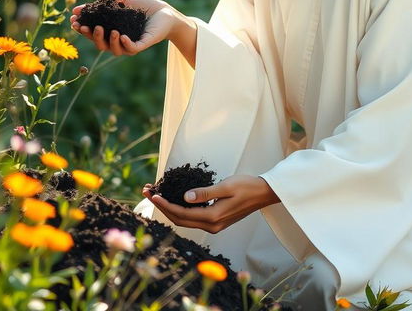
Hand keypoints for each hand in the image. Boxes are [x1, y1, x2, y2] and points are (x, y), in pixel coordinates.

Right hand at [70, 0, 180, 55]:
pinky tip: (120, 35)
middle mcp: (120, 40)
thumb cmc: (145, 6)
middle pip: (100, 44)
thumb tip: (78, 8)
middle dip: (91, 36)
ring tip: (108, 29)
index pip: (94, 33)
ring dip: (108, 41)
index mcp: (113, 30)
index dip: (83, 28)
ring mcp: (131, 43)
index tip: (73, 21)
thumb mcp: (122, 2)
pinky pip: (132, 49)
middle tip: (85, 26)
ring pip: (114, 50)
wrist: (166, 10)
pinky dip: (125, 44)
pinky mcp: (143, 44)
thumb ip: (104, 5)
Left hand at [141, 175, 279, 233]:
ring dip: (170, 208)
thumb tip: (185, 197)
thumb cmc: (247, 186)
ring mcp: (213, 225)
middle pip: (179, 219)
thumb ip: (205, 193)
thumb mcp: (226, 186)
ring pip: (185, 219)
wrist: (263, 193)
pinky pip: (192, 218)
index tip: (152, 194)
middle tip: (148, 192)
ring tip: (157, 194)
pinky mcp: (216, 221)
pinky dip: (180, 209)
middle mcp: (211, 225)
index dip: (165, 204)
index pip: (181, 214)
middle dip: (162, 206)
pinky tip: (175, 199)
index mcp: (213, 218)